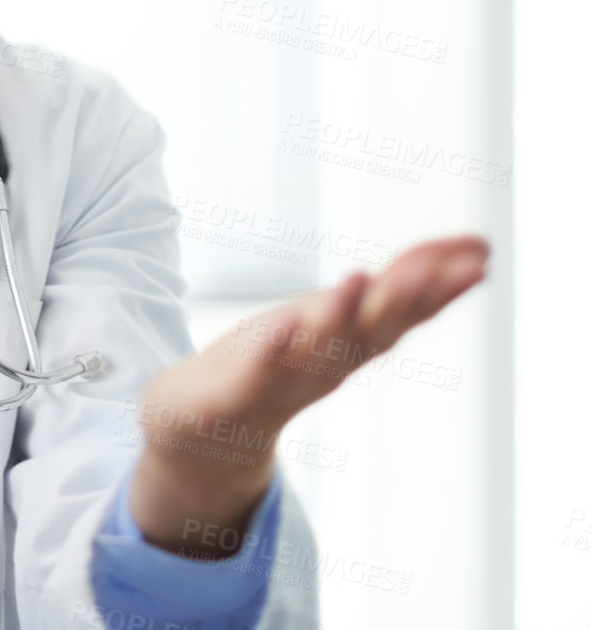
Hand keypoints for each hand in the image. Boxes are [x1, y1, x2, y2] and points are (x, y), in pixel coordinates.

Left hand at [127, 233, 488, 558]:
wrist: (201, 431)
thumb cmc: (277, 362)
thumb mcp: (338, 315)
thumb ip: (393, 288)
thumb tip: (463, 253)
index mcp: (353, 341)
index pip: (404, 309)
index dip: (441, 284)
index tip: (482, 256)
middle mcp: (329, 361)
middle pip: (375, 327)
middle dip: (408, 297)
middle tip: (448, 268)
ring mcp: (284, 377)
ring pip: (320, 347)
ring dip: (341, 314)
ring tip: (361, 276)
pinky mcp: (237, 393)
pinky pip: (258, 371)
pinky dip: (272, 351)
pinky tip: (282, 327)